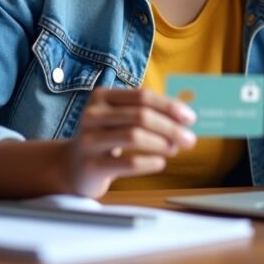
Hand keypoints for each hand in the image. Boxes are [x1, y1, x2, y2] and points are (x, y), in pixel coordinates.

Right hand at [59, 88, 196, 197]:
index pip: (142, 96)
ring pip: (134, 136)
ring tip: (175, 149)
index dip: (169, 106)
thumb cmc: (106, 138)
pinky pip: (127, 163)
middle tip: (189, 139)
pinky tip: (161, 162)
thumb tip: (185, 117)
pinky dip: (149, 162)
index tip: (190, 118)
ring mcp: (88, 140)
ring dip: (161, 143)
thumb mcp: (121, 118)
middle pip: (140, 116)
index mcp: (102, 96)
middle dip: (170, 127)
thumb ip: (148, 112)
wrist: (73, 167)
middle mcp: (92, 114)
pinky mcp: (90, 166)